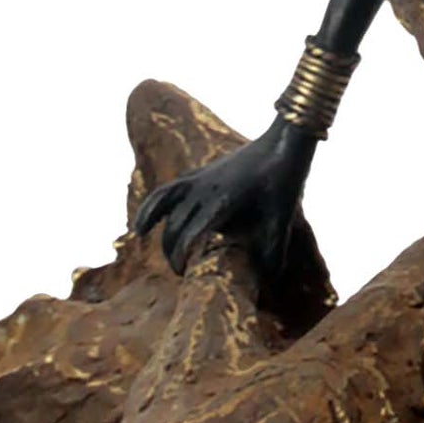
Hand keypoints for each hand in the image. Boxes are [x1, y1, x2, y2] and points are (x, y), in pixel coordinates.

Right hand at [133, 119, 311, 280]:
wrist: (282, 143)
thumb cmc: (283, 180)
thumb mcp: (282, 218)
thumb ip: (274, 250)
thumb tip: (269, 279)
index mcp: (223, 201)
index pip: (191, 232)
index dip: (181, 255)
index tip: (183, 274)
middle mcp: (205, 189)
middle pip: (175, 223)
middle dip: (172, 250)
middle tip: (180, 272)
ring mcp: (199, 178)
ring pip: (163, 200)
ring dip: (150, 218)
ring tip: (140, 236)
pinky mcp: (199, 173)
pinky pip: (169, 188)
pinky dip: (154, 202)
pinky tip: (147, 216)